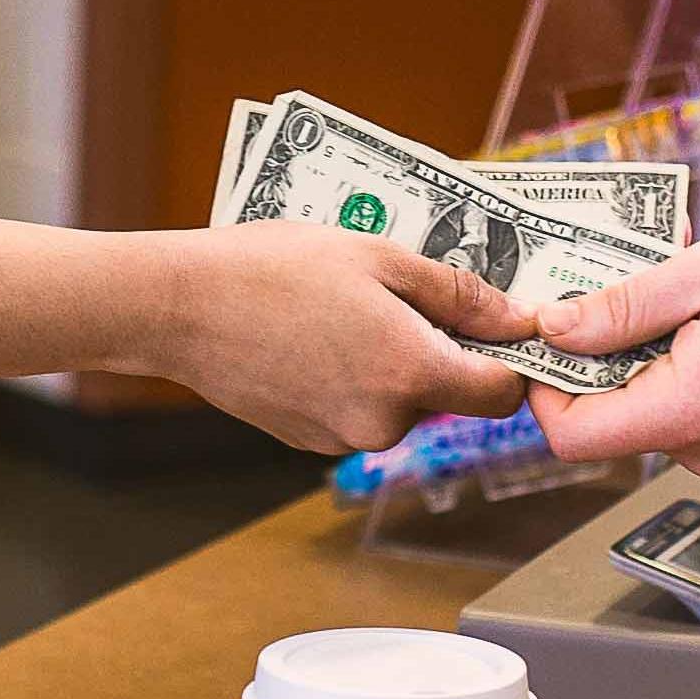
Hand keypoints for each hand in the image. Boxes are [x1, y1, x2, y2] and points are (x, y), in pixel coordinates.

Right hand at [129, 219, 541, 452]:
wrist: (179, 306)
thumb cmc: (275, 268)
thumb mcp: (380, 257)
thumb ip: (459, 294)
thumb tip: (520, 318)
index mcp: (410, 373)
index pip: (501, 395)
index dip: (510, 359)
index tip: (501, 324)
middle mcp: (383, 422)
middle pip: (449, 396)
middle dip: (439, 350)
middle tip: (401, 293)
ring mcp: (342, 438)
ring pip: (401, 405)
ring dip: (392, 363)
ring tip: (346, 308)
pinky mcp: (308, 441)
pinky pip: (357, 411)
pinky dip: (352, 378)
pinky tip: (315, 335)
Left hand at [522, 215, 699, 476]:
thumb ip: (621, 308)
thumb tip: (554, 329)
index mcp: (690, 413)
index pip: (572, 436)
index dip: (544, 384)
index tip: (547, 328)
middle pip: (610, 417)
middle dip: (600, 350)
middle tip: (618, 280)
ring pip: (653, 407)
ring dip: (647, 348)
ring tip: (682, 286)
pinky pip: (694, 406)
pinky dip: (685, 361)